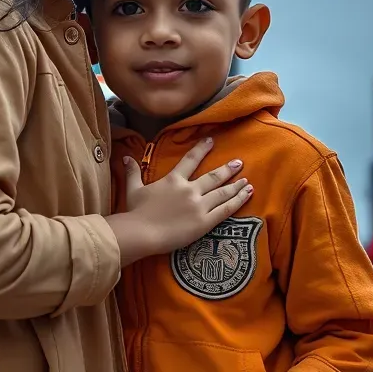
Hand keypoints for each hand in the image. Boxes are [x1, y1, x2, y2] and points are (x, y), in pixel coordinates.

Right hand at [108, 137, 251, 264]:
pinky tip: (247, 195)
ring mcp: (199, 205)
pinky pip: (225, 210)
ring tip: (247, 180)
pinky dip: (237, 201)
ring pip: (222, 192)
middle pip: (213, 176)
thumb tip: (125, 156)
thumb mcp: (133, 189)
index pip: (190, 160)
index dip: (201, 149)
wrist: (142, 232)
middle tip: (239, 162)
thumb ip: (132, 171)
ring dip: (236, 185)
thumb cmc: (136, 212)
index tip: (211, 141)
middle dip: (227, 169)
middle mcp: (189, 189)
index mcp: (174, 180)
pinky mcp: (204, 222)